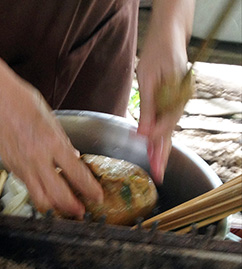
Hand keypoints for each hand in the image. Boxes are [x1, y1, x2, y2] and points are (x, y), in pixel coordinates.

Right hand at [0, 78, 102, 217]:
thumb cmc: (25, 104)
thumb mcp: (53, 122)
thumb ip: (62, 143)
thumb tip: (72, 158)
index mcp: (53, 143)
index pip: (77, 174)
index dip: (89, 189)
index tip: (97, 197)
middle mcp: (37, 158)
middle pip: (58, 194)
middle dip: (72, 207)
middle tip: (80, 211)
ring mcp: (22, 166)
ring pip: (40, 198)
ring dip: (54, 206)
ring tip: (62, 207)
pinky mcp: (11, 168)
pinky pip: (28, 186)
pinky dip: (38, 192)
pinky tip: (44, 189)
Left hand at [137, 6, 191, 183]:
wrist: (168, 38)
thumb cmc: (157, 54)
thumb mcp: (149, 79)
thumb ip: (147, 107)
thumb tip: (141, 132)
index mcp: (178, 97)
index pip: (166, 125)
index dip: (154, 138)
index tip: (145, 151)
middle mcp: (181, 102)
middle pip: (169, 133)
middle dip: (162, 155)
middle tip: (158, 175)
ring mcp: (179, 103)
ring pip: (168, 130)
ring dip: (160, 149)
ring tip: (156, 168)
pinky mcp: (173, 103)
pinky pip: (166, 123)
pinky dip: (159, 136)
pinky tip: (153, 149)